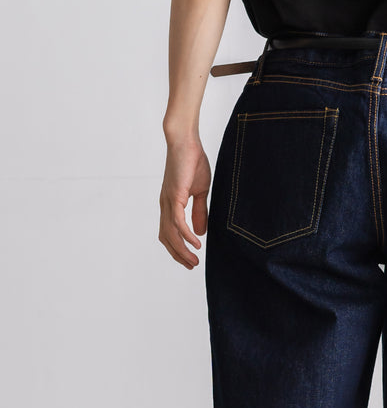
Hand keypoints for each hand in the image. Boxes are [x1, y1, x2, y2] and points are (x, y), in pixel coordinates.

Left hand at [158, 136, 210, 268]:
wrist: (186, 141)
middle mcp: (165, 205)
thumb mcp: (200, 191)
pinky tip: (195, 243)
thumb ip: (199, 212)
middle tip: (192, 266)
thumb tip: (200, 233)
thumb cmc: (193, 161)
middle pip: (167, 238)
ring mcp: (168, 202)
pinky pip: (178, 222)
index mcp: (170, 204)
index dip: (177, 248)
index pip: (169, 233)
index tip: (189, 260)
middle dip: (178, 255)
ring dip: (182, 250)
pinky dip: (186, 236)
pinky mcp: (174, 196)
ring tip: (194, 261)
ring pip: (171, 234)